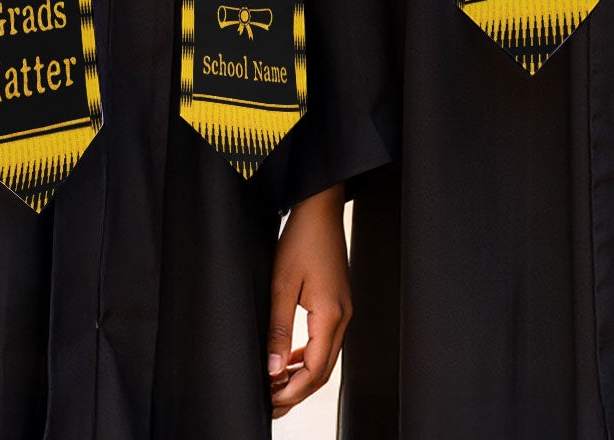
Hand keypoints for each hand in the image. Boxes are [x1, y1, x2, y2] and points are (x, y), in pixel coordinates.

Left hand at [267, 184, 351, 415]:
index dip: (292, 391)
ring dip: (302, 376)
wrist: (321, 209)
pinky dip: (309, 358)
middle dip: (297, 392)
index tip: (269, 401)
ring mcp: (344, 309)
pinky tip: (289, 360)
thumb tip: (273, 370)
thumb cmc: (302, 240)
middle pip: (324, 370)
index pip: (315, 370)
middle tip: (270, 403)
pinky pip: (326, 341)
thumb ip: (278, 331)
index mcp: (331, 314)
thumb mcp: (281, 285)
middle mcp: (343, 315)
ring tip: (275, 387)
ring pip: (326, 358)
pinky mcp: (338, 304)